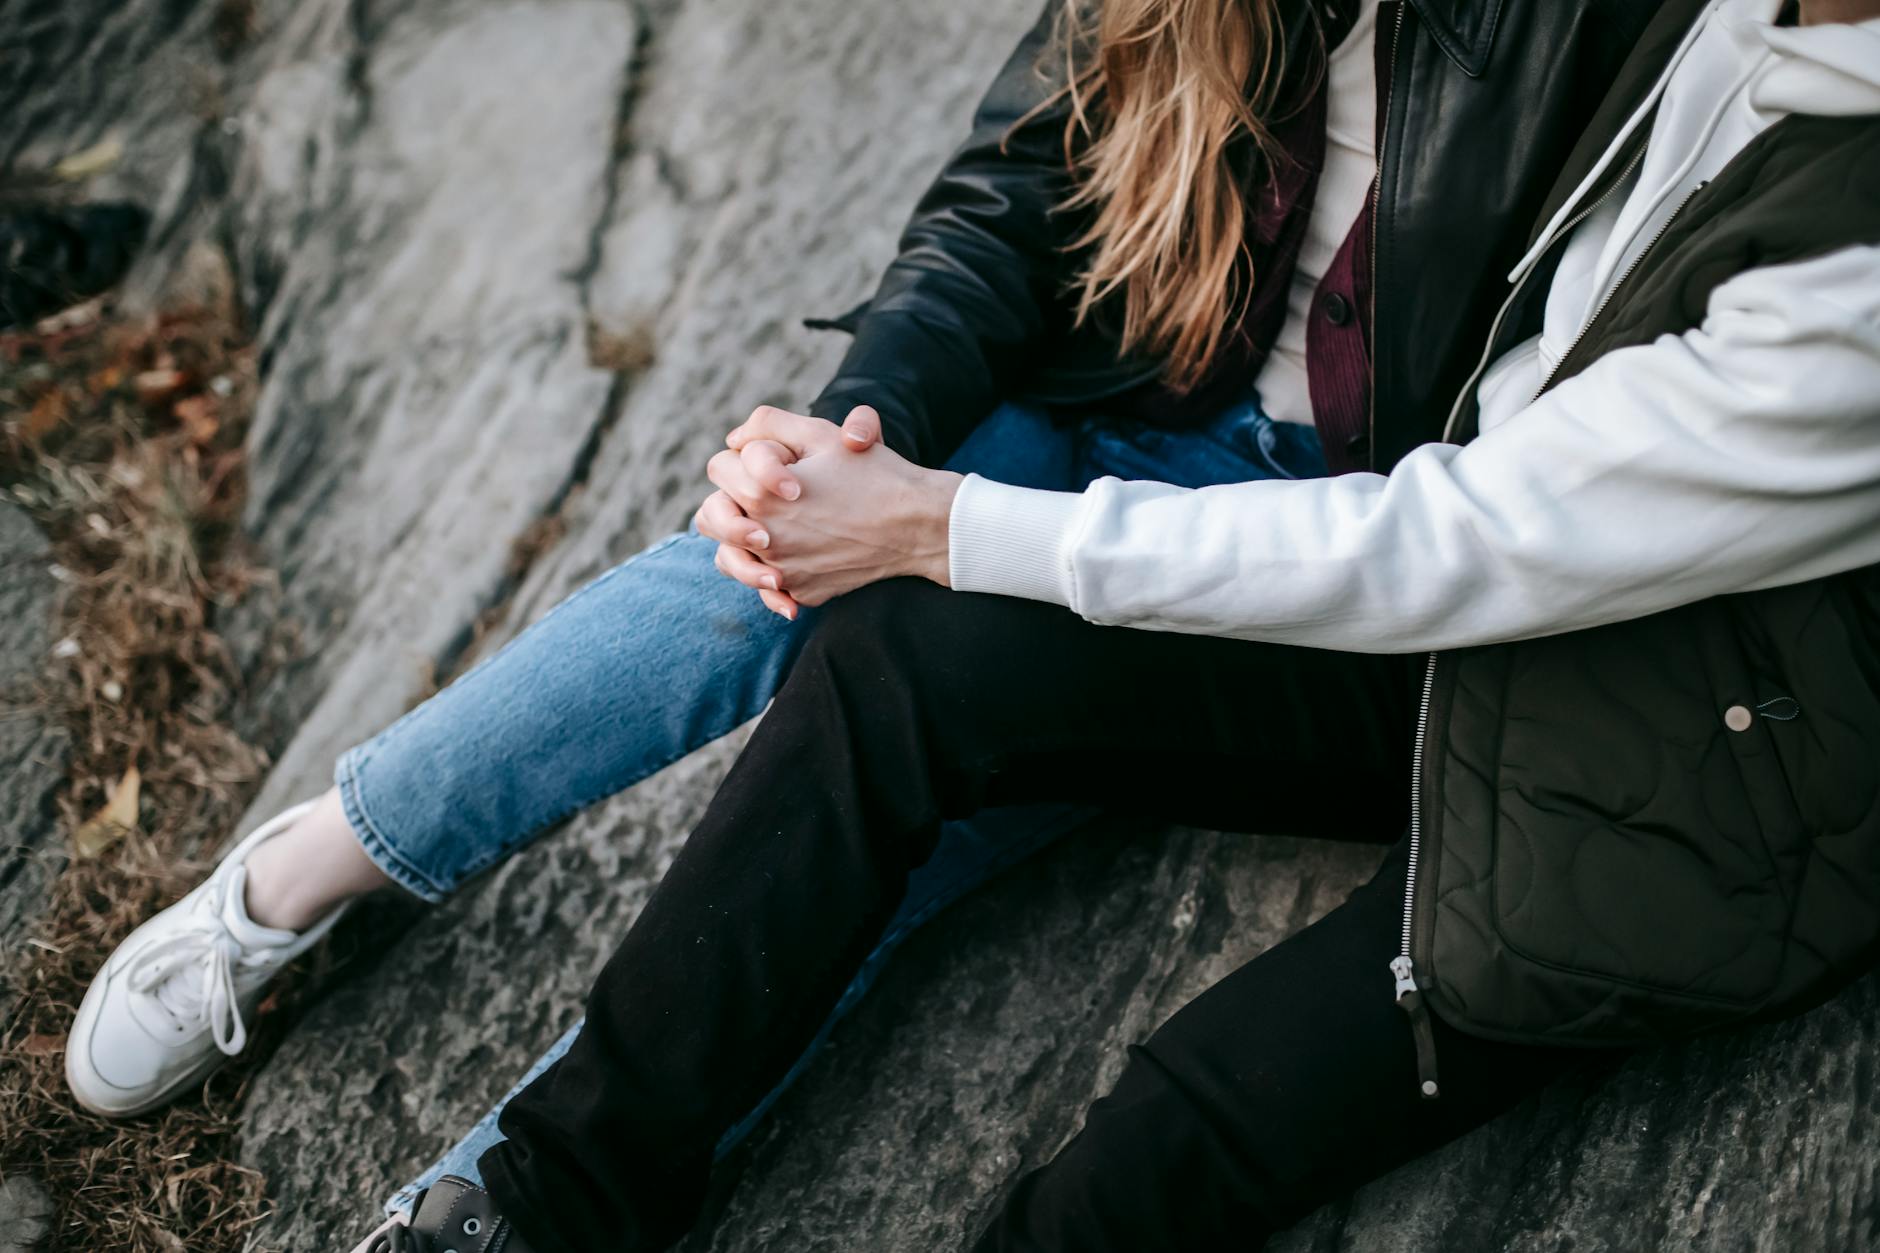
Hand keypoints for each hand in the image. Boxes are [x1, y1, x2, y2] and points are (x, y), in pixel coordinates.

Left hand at [700, 405, 959, 607]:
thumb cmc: (873, 474)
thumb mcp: (820, 432)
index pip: (720, 467)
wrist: (917, 525)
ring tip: (761, 530)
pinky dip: (771, 574)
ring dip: (738, 541)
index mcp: (760, 494)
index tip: (778, 460)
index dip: (744, 456)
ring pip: (729, 558)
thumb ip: (767, 425)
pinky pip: (767, 586)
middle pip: (710, 517)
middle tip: (758, 493)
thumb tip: (733, 441)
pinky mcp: (800, 592)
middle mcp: (763, 539)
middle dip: (730, 498)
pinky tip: (787, 559)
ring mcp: (781, 571)